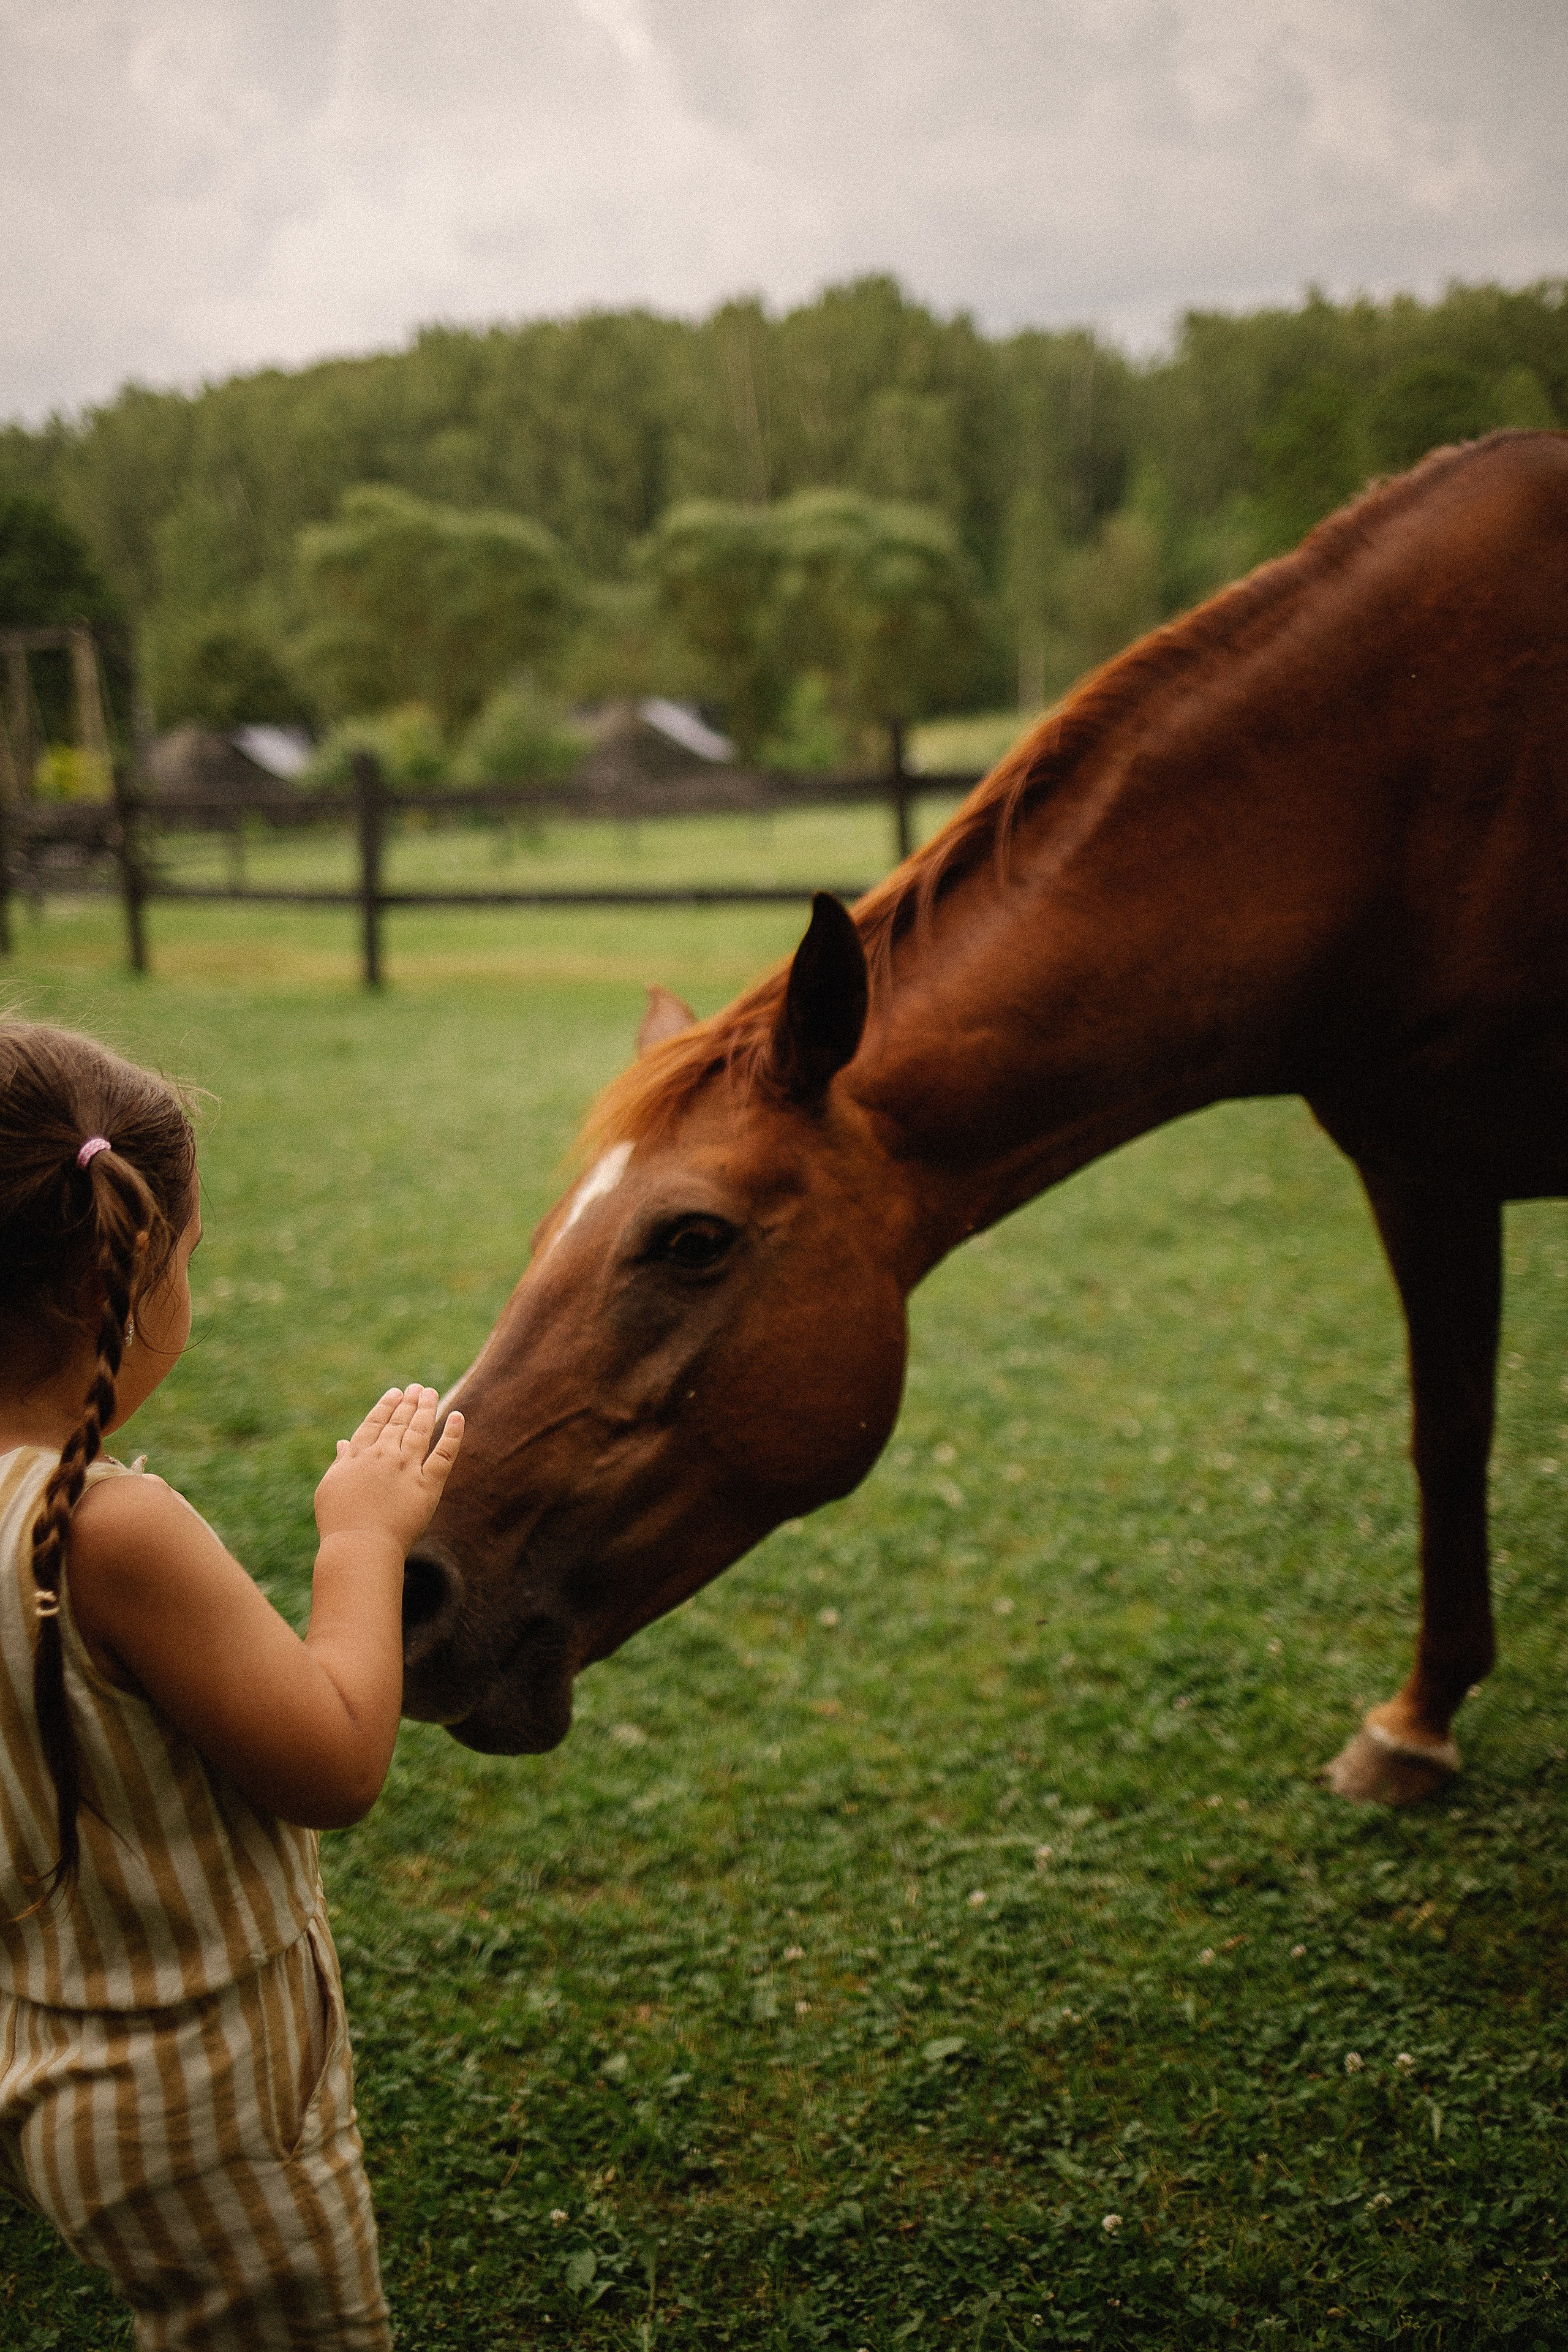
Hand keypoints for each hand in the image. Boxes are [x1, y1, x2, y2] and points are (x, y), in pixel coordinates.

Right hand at [314, 1384, 463, 1556]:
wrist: (360, 1547)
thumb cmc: (339, 1522)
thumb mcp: (330, 1487)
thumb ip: (340, 1462)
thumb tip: (343, 1443)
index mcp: (358, 1455)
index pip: (375, 1422)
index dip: (386, 1406)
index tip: (395, 1393)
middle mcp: (384, 1455)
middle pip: (399, 1422)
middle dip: (409, 1402)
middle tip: (418, 1388)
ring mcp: (407, 1468)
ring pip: (420, 1430)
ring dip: (427, 1408)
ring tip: (431, 1393)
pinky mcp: (428, 1485)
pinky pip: (445, 1454)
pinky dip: (453, 1434)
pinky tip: (458, 1417)